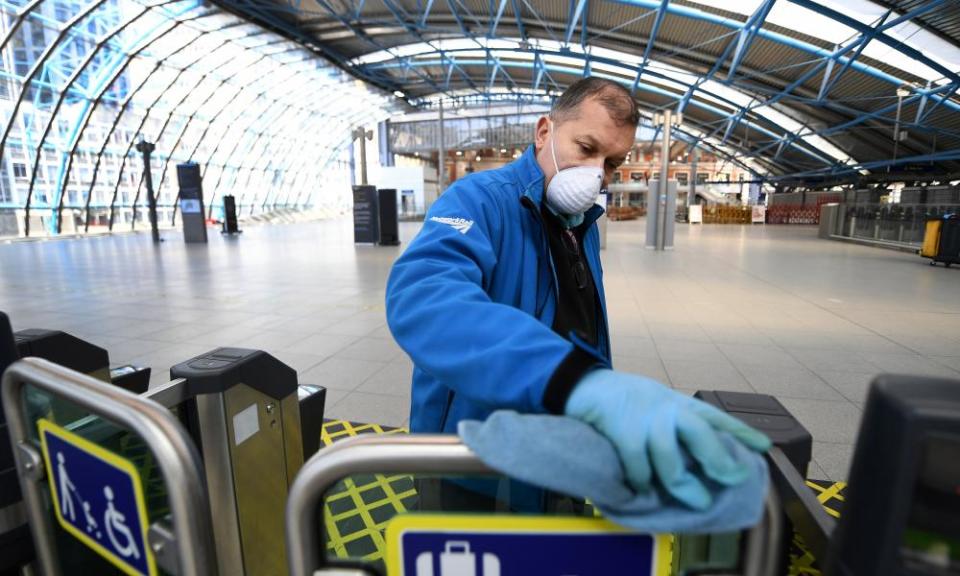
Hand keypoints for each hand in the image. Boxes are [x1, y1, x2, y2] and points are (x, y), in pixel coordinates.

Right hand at [564, 369, 770, 509]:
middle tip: (732, 479)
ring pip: (669, 455)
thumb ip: (675, 423)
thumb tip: (697, 458)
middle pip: (699, 431)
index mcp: (677, 403)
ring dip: (683, 482)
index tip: (765, 446)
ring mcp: (643, 419)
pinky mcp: (621, 431)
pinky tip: (644, 490)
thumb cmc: (622, 399)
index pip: (714, 415)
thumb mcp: (655, 402)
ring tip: (696, 500)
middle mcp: (665, 408)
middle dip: (718, 458)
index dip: (740, 431)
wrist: (582, 384)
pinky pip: (638, 465)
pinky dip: (642, 482)